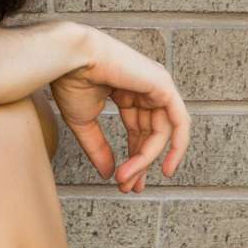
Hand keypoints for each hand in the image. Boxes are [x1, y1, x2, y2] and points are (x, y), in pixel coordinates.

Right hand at [47, 25, 190, 194]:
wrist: (70, 60)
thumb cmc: (72, 81)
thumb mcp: (85, 123)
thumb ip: (99, 148)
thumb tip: (108, 174)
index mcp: (128, 92)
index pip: (138, 130)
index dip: (134, 157)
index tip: (123, 180)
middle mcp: (146, 89)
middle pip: (151, 134)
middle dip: (140, 163)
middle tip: (129, 187)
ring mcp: (157, 86)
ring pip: (161, 133)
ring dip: (146, 160)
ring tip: (129, 179)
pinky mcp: (163, 86)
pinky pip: (177, 122)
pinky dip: (176, 146)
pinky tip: (165, 166)